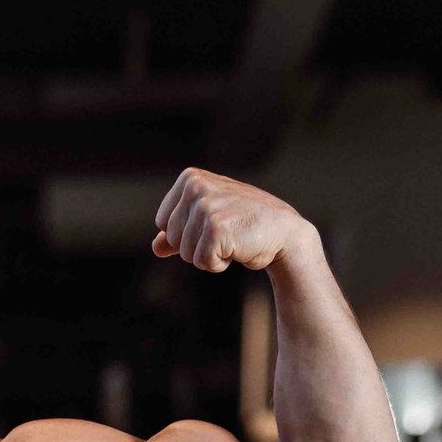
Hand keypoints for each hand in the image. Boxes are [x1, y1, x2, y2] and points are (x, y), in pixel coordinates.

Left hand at [152, 169, 312, 272]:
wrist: (285, 232)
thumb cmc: (245, 224)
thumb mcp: (209, 220)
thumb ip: (179, 231)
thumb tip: (156, 247)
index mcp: (190, 178)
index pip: (163, 222)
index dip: (186, 233)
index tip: (214, 223)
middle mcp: (196, 187)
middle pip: (172, 238)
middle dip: (197, 245)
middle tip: (226, 233)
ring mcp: (207, 207)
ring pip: (186, 253)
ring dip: (210, 255)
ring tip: (233, 239)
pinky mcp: (217, 229)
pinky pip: (202, 262)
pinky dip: (219, 264)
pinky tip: (238, 248)